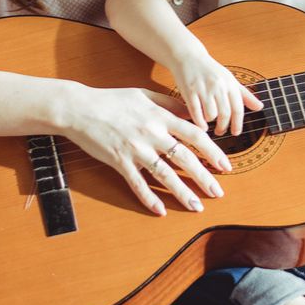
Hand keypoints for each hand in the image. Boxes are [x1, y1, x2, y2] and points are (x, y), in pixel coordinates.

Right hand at [55, 83, 231, 215]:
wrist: (79, 108)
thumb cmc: (112, 100)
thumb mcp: (144, 94)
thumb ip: (169, 103)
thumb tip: (190, 112)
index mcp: (160, 116)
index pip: (194, 135)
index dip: (212, 151)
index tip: (225, 165)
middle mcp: (152, 133)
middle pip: (184, 158)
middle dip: (204, 177)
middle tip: (218, 192)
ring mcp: (135, 149)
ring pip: (165, 174)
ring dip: (182, 192)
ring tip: (196, 206)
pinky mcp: (119, 161)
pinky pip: (137, 183)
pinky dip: (149, 198)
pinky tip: (160, 210)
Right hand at [171, 52, 262, 135]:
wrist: (188, 56)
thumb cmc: (210, 70)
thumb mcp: (230, 79)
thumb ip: (245, 95)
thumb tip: (260, 107)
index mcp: (230, 83)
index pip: (238, 108)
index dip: (237, 124)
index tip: (236, 133)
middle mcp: (218, 86)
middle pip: (225, 114)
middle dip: (223, 127)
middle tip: (220, 132)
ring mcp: (203, 88)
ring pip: (211, 115)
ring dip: (210, 122)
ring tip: (209, 121)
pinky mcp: (189, 91)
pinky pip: (196, 113)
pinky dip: (200, 122)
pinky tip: (201, 124)